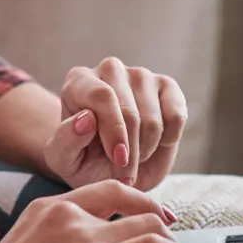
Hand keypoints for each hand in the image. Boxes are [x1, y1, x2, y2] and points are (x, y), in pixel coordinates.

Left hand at [44, 58, 187, 191]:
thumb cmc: (84, 160)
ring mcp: (141, 75)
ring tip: (134, 158)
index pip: (102, 96)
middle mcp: (110, 70)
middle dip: (130, 151)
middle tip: (125, 172)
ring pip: (153, 119)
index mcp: (79, 81)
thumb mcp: (65, 160)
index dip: (114, 131)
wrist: (113, 167)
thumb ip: (66, 140)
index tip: (118, 160)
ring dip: (146, 149)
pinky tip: (154, 144)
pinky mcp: (168, 87)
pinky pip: (177, 116)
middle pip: (129, 111)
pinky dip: (168, 140)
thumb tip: (86, 119)